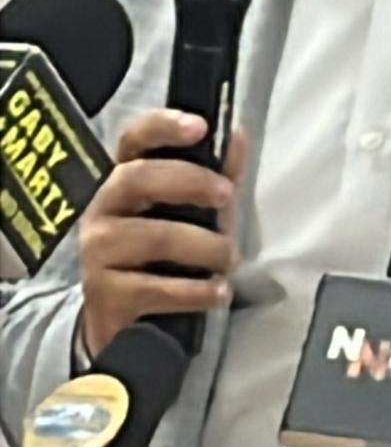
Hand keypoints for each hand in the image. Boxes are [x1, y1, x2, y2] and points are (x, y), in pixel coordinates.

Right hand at [79, 109, 245, 355]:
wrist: (127, 319)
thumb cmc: (165, 252)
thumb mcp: (192, 209)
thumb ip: (215, 173)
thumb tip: (237, 135)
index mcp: (124, 176)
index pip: (134, 138)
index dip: (164, 126)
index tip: (200, 126)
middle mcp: (102, 206)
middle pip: (139, 178)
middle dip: (191, 181)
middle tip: (227, 196)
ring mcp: (97, 250)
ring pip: (154, 236)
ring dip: (205, 247)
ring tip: (229, 259)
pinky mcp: (103, 293)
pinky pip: (155, 287)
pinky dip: (196, 291)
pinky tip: (218, 292)